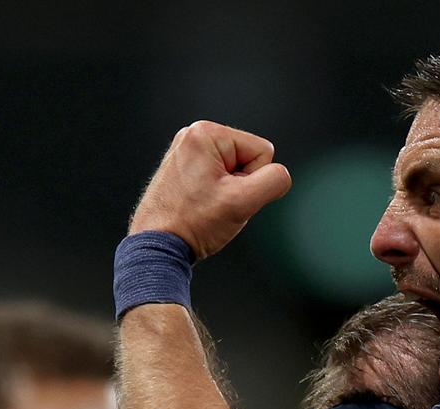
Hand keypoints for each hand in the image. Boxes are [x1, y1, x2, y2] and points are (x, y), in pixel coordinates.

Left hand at [129, 120, 291, 259]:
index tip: (227, 195)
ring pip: (237, 170)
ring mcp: (187, 150)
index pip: (263, 151)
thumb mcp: (243, 202)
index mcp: (206, 133)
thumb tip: (281, 175)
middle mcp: (193, 135)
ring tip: (208, 205)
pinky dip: (217, 193)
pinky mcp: (185, 166)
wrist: (158, 244)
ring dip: (230, 191)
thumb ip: (274, 181)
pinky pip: (221, 176)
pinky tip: (201, 204)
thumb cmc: (193, 223)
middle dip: (241, 185)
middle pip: (249, 158)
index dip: (253, 180)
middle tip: (217, 203)